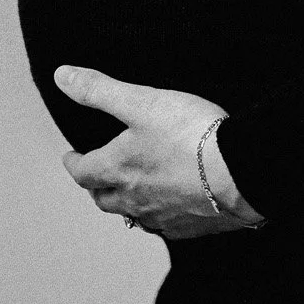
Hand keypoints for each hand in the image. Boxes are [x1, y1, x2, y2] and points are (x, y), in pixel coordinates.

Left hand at [53, 66, 266, 239]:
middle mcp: (134, 200)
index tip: (71, 157)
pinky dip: (159, 217)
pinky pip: (165, 227)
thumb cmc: (190, 135)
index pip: (83, 172)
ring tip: (131, 194)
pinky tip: (170, 207)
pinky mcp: (191, 227)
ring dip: (126, 205)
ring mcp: (163, 218)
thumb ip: (99, 90)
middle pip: (104, 200)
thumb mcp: (140, 102)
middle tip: (96, 178)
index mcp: (118, 170)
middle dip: (96, 188)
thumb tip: (62, 76)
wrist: (240, 172)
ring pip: (134, 217)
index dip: (74, 164)